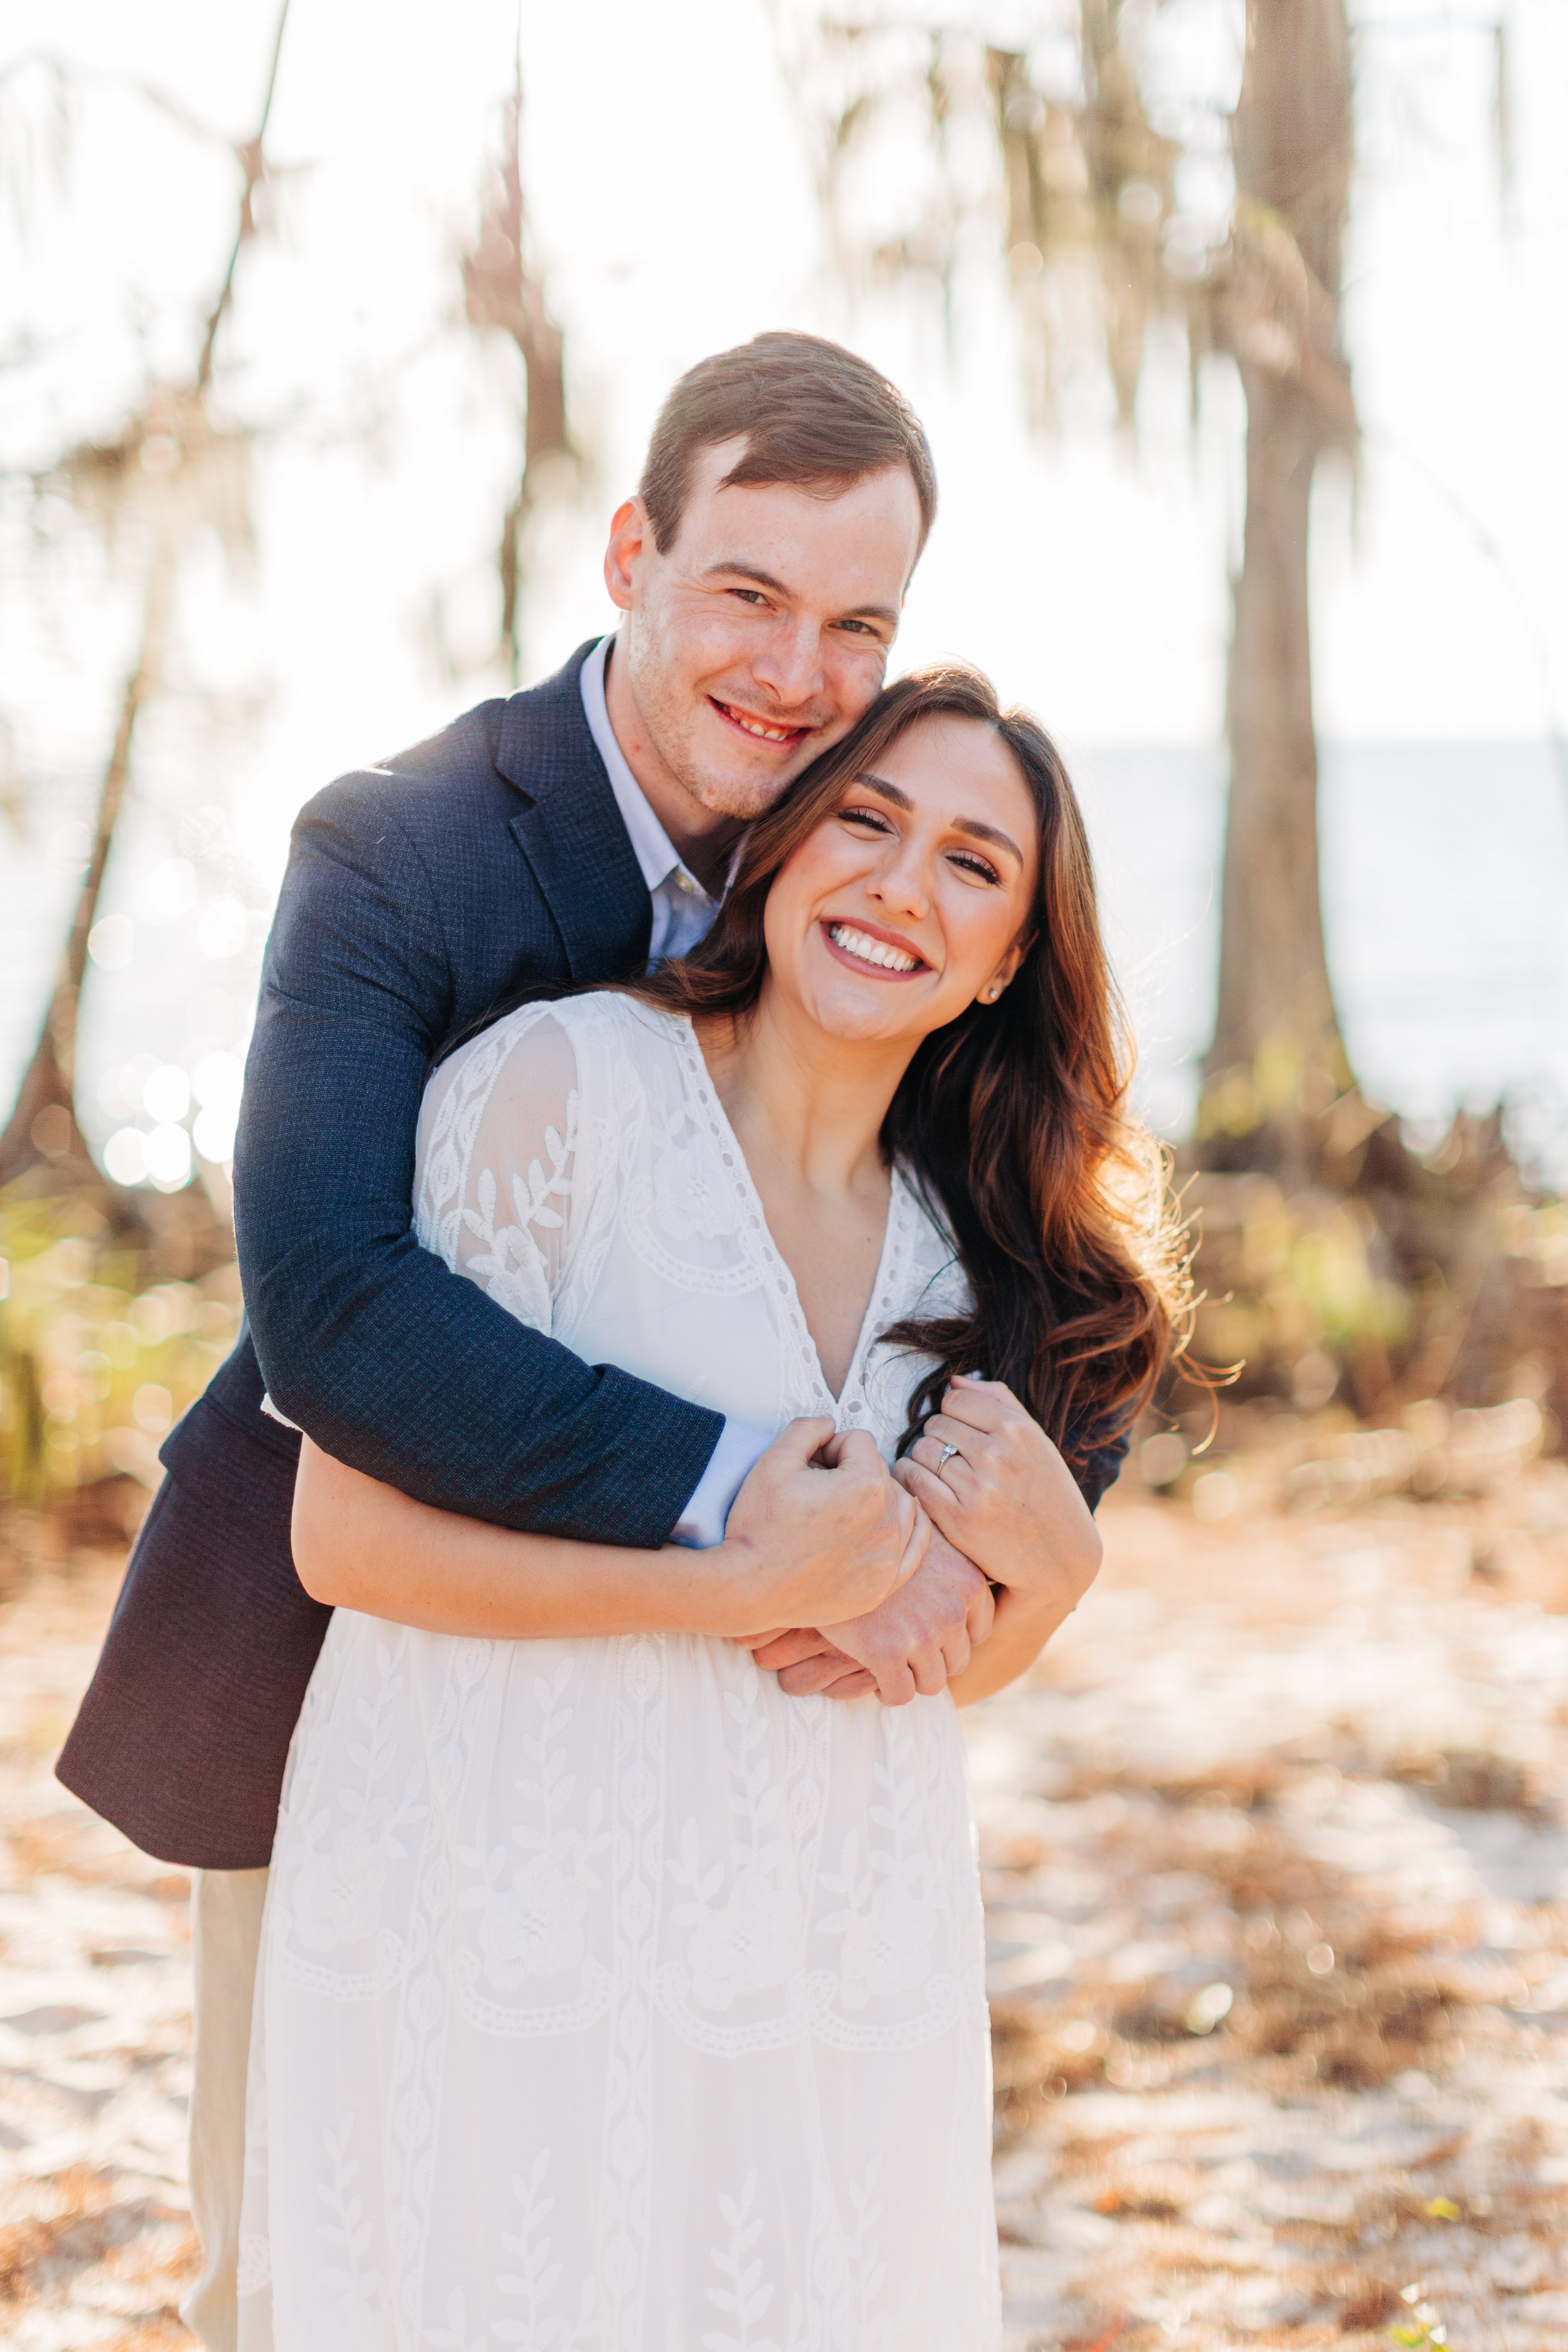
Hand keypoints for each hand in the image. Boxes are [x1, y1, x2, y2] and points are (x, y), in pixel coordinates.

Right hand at [717, 1418, 926, 1638]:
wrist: (748, 1589)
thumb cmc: (758, 1529)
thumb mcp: (773, 1461)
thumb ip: (807, 1429)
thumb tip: (829, 1423)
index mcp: (865, 1487)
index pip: (859, 1441)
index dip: (829, 1446)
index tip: (808, 1466)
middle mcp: (886, 1522)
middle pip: (880, 1470)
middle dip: (850, 1471)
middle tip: (816, 1489)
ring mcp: (888, 1557)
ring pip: (902, 1504)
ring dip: (878, 1496)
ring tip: (844, 1506)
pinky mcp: (883, 1585)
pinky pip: (915, 1547)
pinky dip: (908, 1528)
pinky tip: (894, 1520)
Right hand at [747, 1527, 994, 1706]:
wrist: (828, 1538)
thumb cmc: (875, 1538)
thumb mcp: (924, 1542)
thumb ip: (947, 1571)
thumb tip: (956, 1593)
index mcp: (969, 1583)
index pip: (979, 1633)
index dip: (952, 1638)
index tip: (927, 1633)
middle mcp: (952, 1611)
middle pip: (957, 1662)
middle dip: (932, 1660)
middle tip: (904, 1651)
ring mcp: (921, 1635)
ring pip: (931, 1684)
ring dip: (911, 1679)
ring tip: (889, 1665)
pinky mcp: (886, 1654)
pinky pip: (899, 1695)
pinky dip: (887, 1692)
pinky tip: (874, 1677)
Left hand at [893, 1376, 1100, 1603]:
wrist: (1061, 1557)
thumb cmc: (1047, 1493)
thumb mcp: (1037, 1442)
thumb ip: (999, 1402)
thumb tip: (953, 1381)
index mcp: (1019, 1430)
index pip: (955, 1400)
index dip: (952, 1413)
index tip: (960, 1430)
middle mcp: (998, 1455)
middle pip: (935, 1424)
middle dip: (938, 1437)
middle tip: (953, 1456)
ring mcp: (978, 1488)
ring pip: (922, 1450)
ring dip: (925, 1459)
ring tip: (942, 1473)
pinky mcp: (959, 1519)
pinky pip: (913, 1480)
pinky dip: (910, 1478)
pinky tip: (925, 1485)